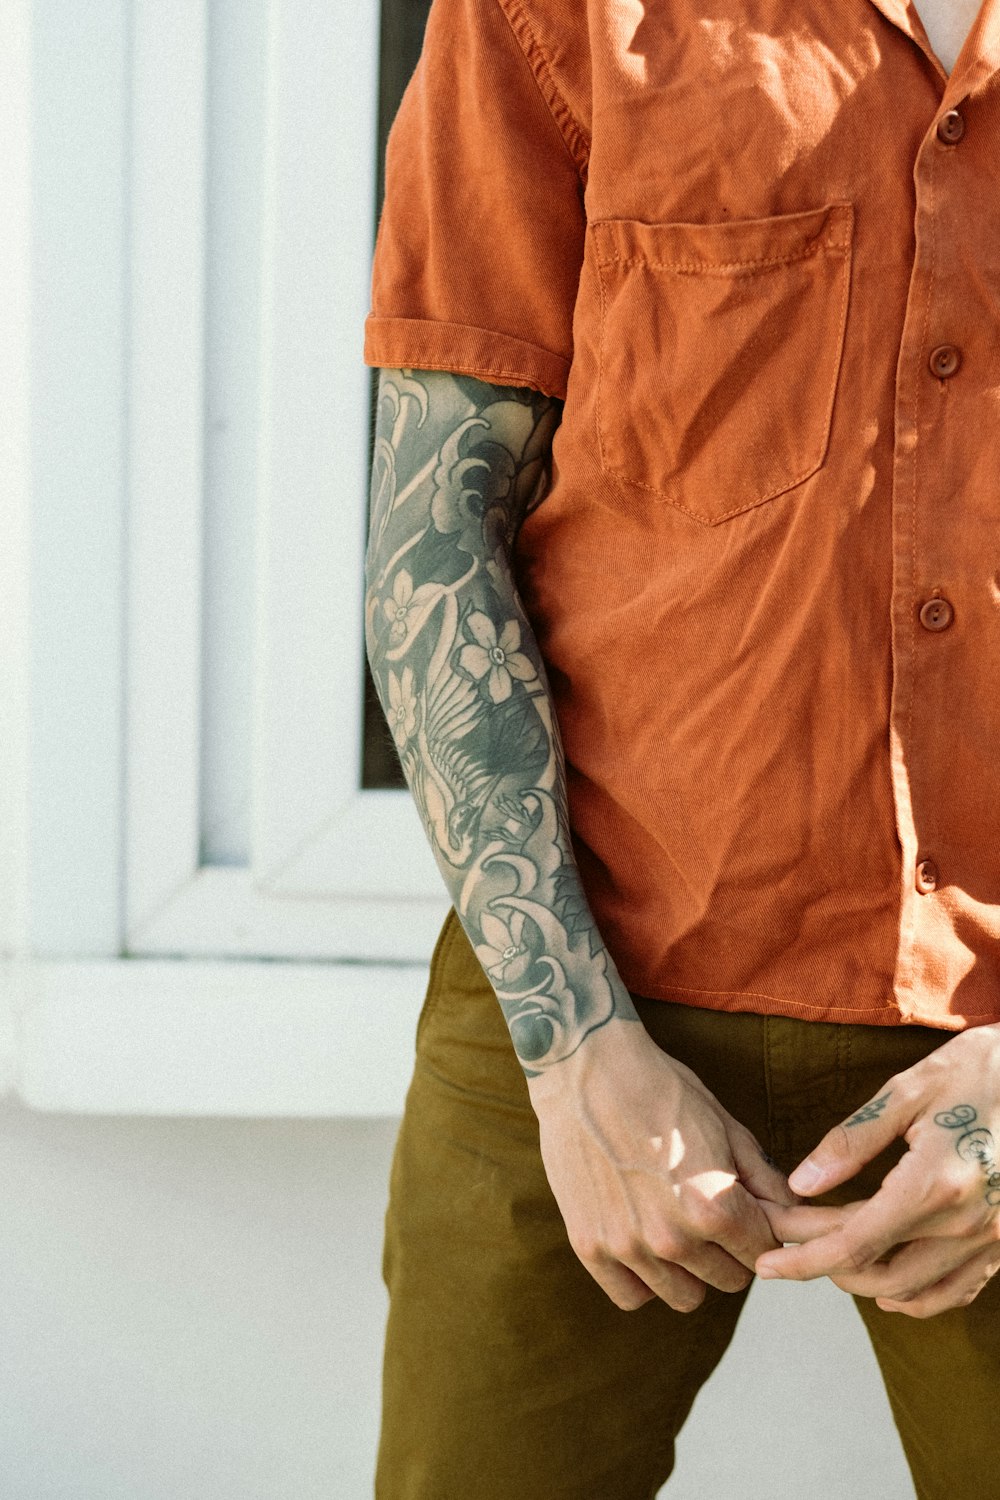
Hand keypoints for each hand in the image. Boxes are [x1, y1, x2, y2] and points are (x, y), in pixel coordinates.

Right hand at [528, 1019, 799, 1311]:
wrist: (587, 1069)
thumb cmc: (661, 1089)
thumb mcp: (725, 1125)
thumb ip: (764, 1179)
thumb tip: (793, 1214)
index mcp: (714, 1207)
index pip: (762, 1252)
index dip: (760, 1230)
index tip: (746, 1212)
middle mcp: (672, 1237)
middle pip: (728, 1280)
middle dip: (729, 1250)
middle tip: (711, 1216)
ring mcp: (627, 1246)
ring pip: (685, 1295)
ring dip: (689, 1270)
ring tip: (677, 1228)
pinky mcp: (588, 1246)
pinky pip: (631, 1295)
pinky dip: (644, 1279)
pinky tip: (644, 1244)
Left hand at [755, 1024, 999, 1317]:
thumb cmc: (979, 1069)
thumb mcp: (908, 1090)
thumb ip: (852, 1140)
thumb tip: (800, 1183)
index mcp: (936, 1183)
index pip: (854, 1244)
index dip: (803, 1259)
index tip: (766, 1263)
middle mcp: (967, 1223)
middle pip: (878, 1273)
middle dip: (823, 1261)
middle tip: (789, 1233)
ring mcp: (992, 1239)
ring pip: (915, 1291)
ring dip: (865, 1280)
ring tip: (828, 1250)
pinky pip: (955, 1289)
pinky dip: (915, 1294)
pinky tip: (887, 1278)